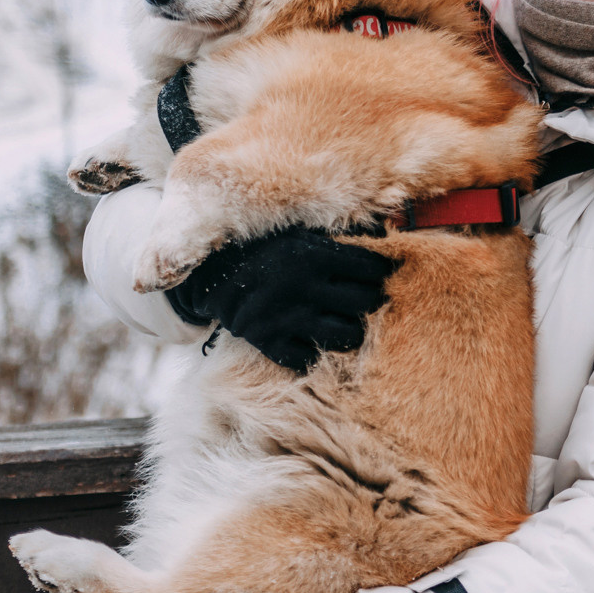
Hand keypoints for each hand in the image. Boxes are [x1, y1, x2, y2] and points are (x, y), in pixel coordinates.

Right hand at [165, 225, 397, 371]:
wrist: (209, 271)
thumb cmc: (264, 248)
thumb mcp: (298, 234)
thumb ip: (336, 240)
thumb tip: (384, 234)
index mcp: (314, 255)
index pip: (371, 268)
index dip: (381, 271)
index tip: (380, 273)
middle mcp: (304, 286)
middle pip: (366, 302)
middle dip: (372, 300)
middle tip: (366, 298)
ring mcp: (287, 316)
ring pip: (347, 336)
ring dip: (352, 330)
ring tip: (346, 323)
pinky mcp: (268, 340)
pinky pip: (308, 358)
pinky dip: (313, 352)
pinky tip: (311, 340)